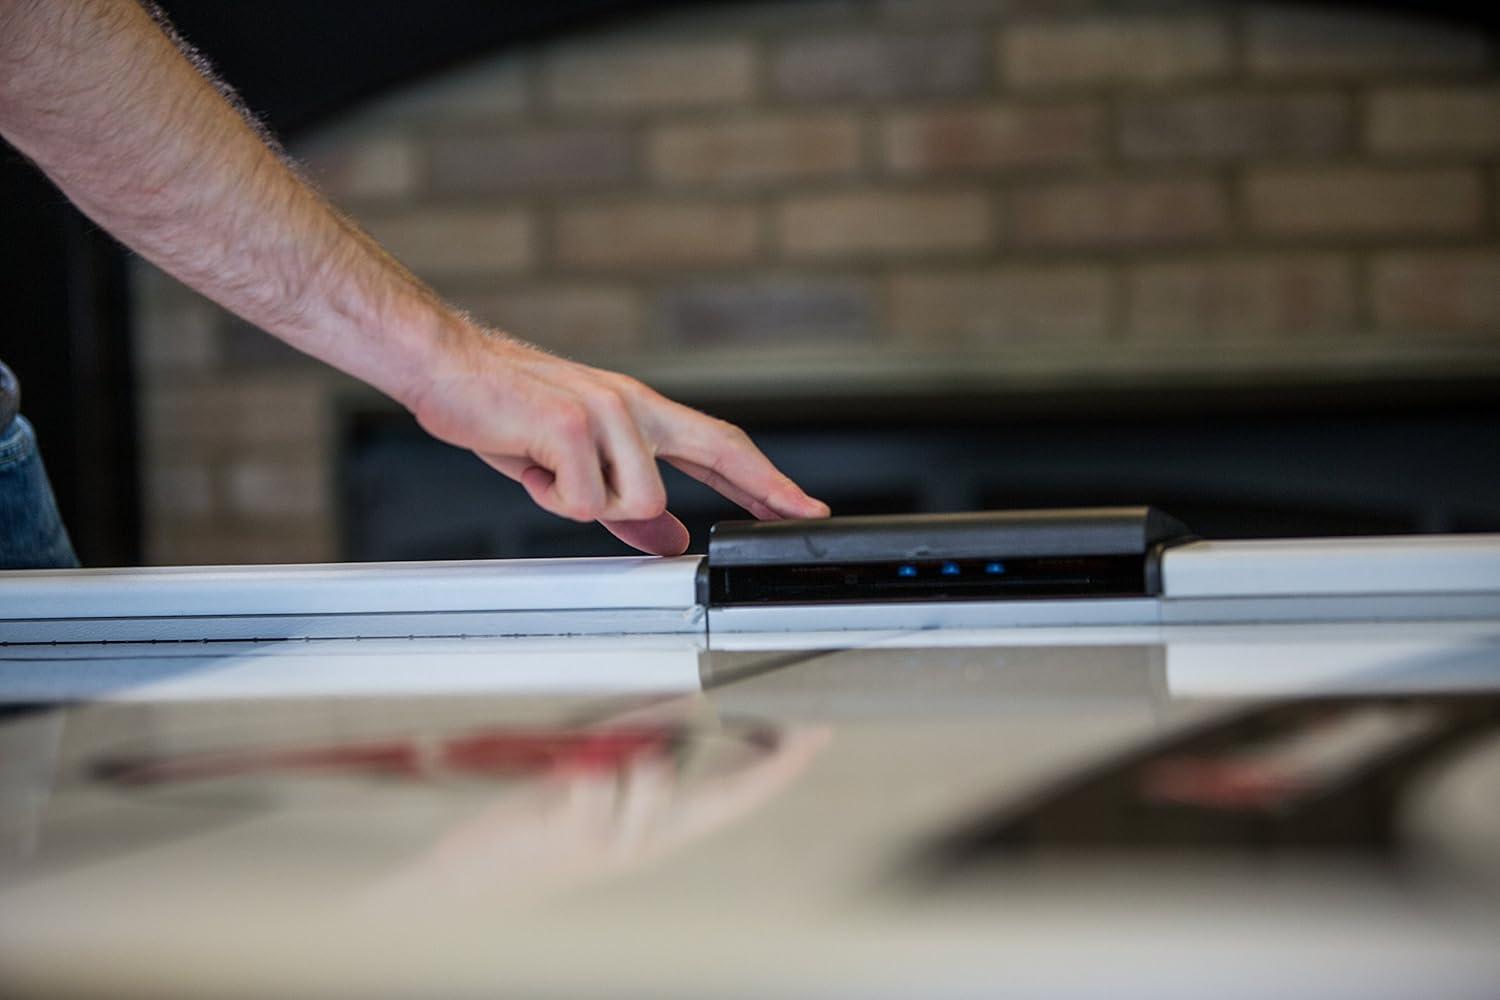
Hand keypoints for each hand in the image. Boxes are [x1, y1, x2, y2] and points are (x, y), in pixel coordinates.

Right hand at [405, 324, 830, 554]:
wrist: (446, 367)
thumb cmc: (505, 408)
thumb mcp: (575, 461)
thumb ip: (628, 505)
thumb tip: (671, 538)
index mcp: (638, 413)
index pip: (720, 445)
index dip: (766, 479)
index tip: (803, 505)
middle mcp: (633, 406)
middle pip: (719, 449)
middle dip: (763, 487)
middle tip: (797, 513)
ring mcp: (607, 412)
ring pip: (641, 500)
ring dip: (591, 507)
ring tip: (553, 475)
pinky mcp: (572, 425)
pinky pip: (585, 502)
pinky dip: (553, 499)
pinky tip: (532, 465)